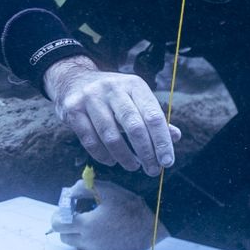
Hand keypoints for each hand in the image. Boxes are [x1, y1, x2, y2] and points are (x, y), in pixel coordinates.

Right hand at [44, 59, 178, 175]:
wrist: (74, 79)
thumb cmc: (112, 95)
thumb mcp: (135, 98)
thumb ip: (153, 117)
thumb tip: (176, 136)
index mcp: (134, 85)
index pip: (153, 116)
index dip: (162, 141)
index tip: (167, 161)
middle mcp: (113, 88)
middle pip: (134, 126)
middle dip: (146, 152)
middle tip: (153, 170)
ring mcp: (91, 98)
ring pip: (111, 136)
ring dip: (125, 157)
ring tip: (133, 166)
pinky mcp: (73, 110)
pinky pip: (90, 140)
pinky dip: (103, 155)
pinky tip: (112, 161)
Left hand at [51, 178, 156, 249]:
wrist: (154, 224)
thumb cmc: (131, 206)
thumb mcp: (106, 190)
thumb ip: (82, 188)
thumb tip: (68, 193)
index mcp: (86, 225)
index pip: (58, 224)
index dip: (59, 215)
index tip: (67, 207)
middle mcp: (89, 242)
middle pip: (64, 237)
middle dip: (66, 225)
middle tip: (76, 214)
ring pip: (77, 244)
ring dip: (77, 233)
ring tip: (92, 220)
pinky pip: (91, 248)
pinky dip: (91, 238)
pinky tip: (104, 227)